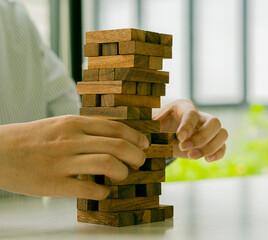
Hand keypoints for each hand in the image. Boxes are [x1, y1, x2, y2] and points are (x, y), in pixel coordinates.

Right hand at [0, 115, 148, 199]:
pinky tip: (104, 191)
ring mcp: (63, 162)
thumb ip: (85, 130)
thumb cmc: (32, 138)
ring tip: (123, 176)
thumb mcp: (59, 124)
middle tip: (140, 162)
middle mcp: (71, 140)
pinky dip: (104, 191)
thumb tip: (114, 139)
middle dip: (137, 155)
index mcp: (74, 123)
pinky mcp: (54, 184)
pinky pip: (89, 189)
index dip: (136, 137)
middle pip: (118, 146)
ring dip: (123, 172)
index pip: (116, 128)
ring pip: (108, 165)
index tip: (144, 144)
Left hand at [153, 100, 227, 161]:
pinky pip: (223, 146)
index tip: (179, 137)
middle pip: (214, 122)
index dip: (187, 126)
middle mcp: (200, 116)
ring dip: (210, 147)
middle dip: (201, 137)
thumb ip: (150, 129)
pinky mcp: (212, 141)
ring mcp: (208, 128)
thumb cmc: (156, 128)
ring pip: (222, 133)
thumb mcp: (151, 126)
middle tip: (185, 148)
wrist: (162, 135)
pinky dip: (218, 153)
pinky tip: (207, 160)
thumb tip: (145, 137)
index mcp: (184, 107)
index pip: (192, 114)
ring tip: (192, 156)